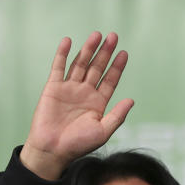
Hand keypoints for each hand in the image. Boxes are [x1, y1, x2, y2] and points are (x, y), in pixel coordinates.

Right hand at [19, 32, 133, 179]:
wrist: (53, 149)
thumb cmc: (79, 144)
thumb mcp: (103, 131)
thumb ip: (117, 115)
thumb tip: (131, 100)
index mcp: (98, 103)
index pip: (110, 81)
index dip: (117, 67)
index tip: (124, 53)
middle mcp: (85, 93)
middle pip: (97, 68)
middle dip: (105, 53)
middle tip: (113, 37)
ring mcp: (69, 89)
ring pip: (80, 64)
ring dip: (88, 50)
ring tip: (96, 35)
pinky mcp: (53, 88)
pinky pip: (59, 67)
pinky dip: (63, 54)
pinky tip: (68, 41)